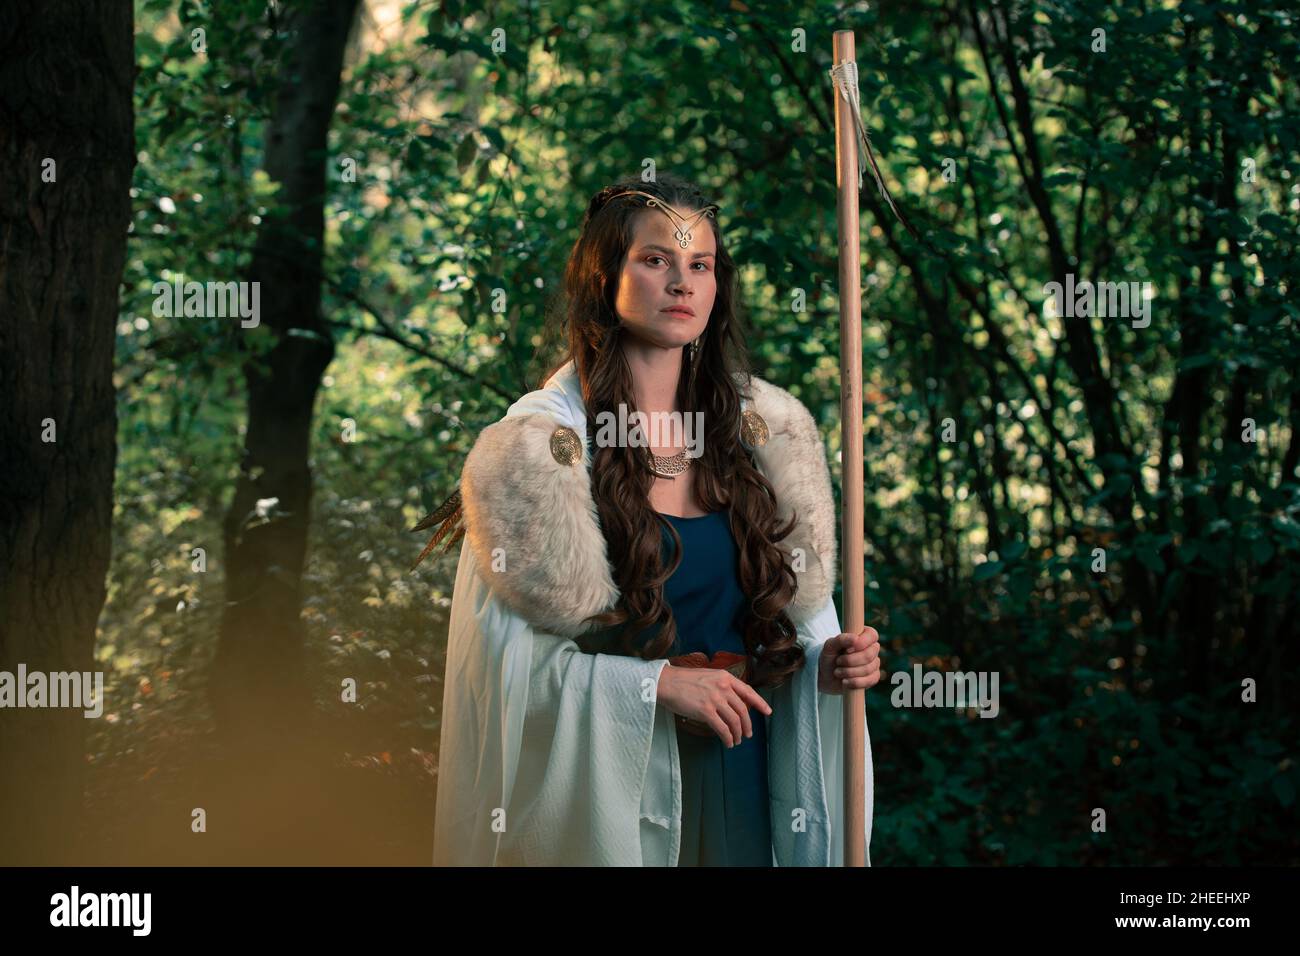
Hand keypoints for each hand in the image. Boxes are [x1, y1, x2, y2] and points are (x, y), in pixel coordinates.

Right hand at [656, 665, 772, 747]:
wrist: (665, 683)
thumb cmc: (682, 680)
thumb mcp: (707, 676)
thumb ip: (720, 686)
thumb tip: (730, 702)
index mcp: (725, 677)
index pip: (748, 691)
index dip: (760, 703)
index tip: (768, 712)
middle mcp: (723, 687)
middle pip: (743, 710)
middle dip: (747, 724)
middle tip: (748, 734)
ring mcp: (715, 699)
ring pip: (734, 721)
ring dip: (738, 734)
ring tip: (737, 741)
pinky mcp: (706, 711)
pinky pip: (722, 728)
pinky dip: (728, 738)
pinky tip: (728, 742)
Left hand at [817, 624, 883, 694]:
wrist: (826, 675)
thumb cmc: (829, 657)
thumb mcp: (829, 646)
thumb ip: (840, 639)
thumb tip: (855, 638)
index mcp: (864, 635)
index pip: (872, 635)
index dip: (860, 644)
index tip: (846, 650)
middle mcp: (872, 648)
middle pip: (869, 655)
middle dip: (850, 661)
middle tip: (838, 662)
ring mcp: (874, 663)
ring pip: (868, 669)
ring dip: (849, 672)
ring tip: (837, 672)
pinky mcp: (873, 677)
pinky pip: (870, 681)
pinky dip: (854, 682)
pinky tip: (845, 682)